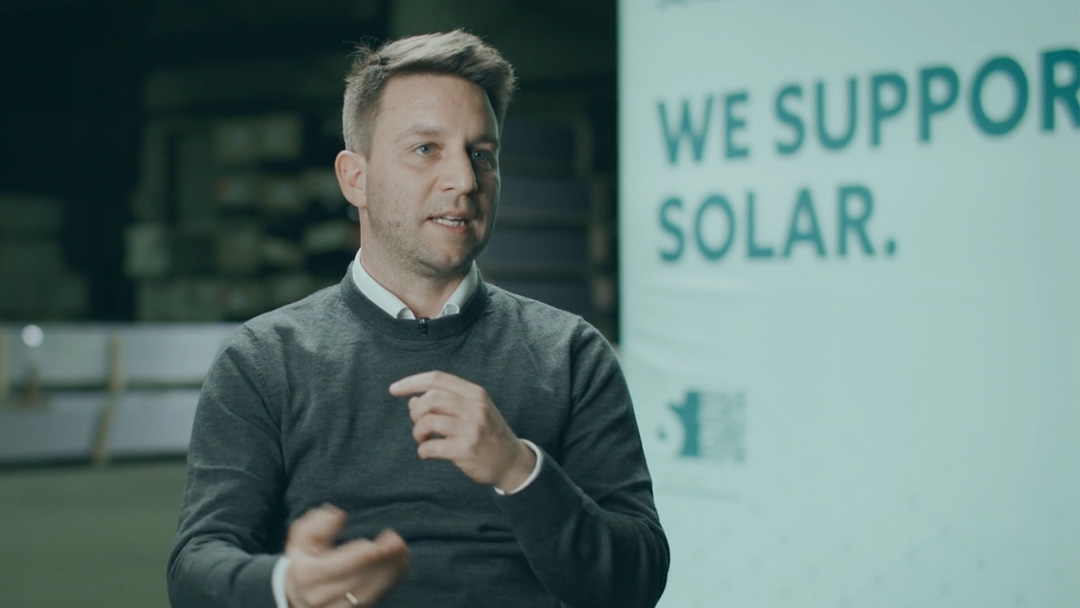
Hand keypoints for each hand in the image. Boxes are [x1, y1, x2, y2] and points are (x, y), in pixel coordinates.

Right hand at [284, 505, 407, 607]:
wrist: (293, 594)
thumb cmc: (303, 560)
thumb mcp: (301, 539)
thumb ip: (317, 523)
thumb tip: (338, 515)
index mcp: (309, 575)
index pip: (352, 562)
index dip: (375, 549)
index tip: (388, 535)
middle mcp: (322, 596)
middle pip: (365, 577)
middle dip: (388, 559)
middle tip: (400, 543)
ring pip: (372, 592)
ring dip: (392, 572)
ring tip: (403, 554)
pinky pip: (373, 599)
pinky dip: (388, 583)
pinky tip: (397, 568)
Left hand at [389, 371, 535, 491]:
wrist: (512, 462)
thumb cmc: (488, 434)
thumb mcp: (473, 410)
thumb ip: (446, 402)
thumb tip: (412, 400)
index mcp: (475, 393)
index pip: (437, 379)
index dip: (412, 382)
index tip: (393, 390)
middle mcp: (475, 408)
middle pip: (430, 398)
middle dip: (415, 412)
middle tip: (418, 425)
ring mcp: (471, 429)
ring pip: (428, 422)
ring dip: (417, 433)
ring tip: (422, 440)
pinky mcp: (466, 450)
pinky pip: (431, 447)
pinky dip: (422, 451)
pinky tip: (427, 453)